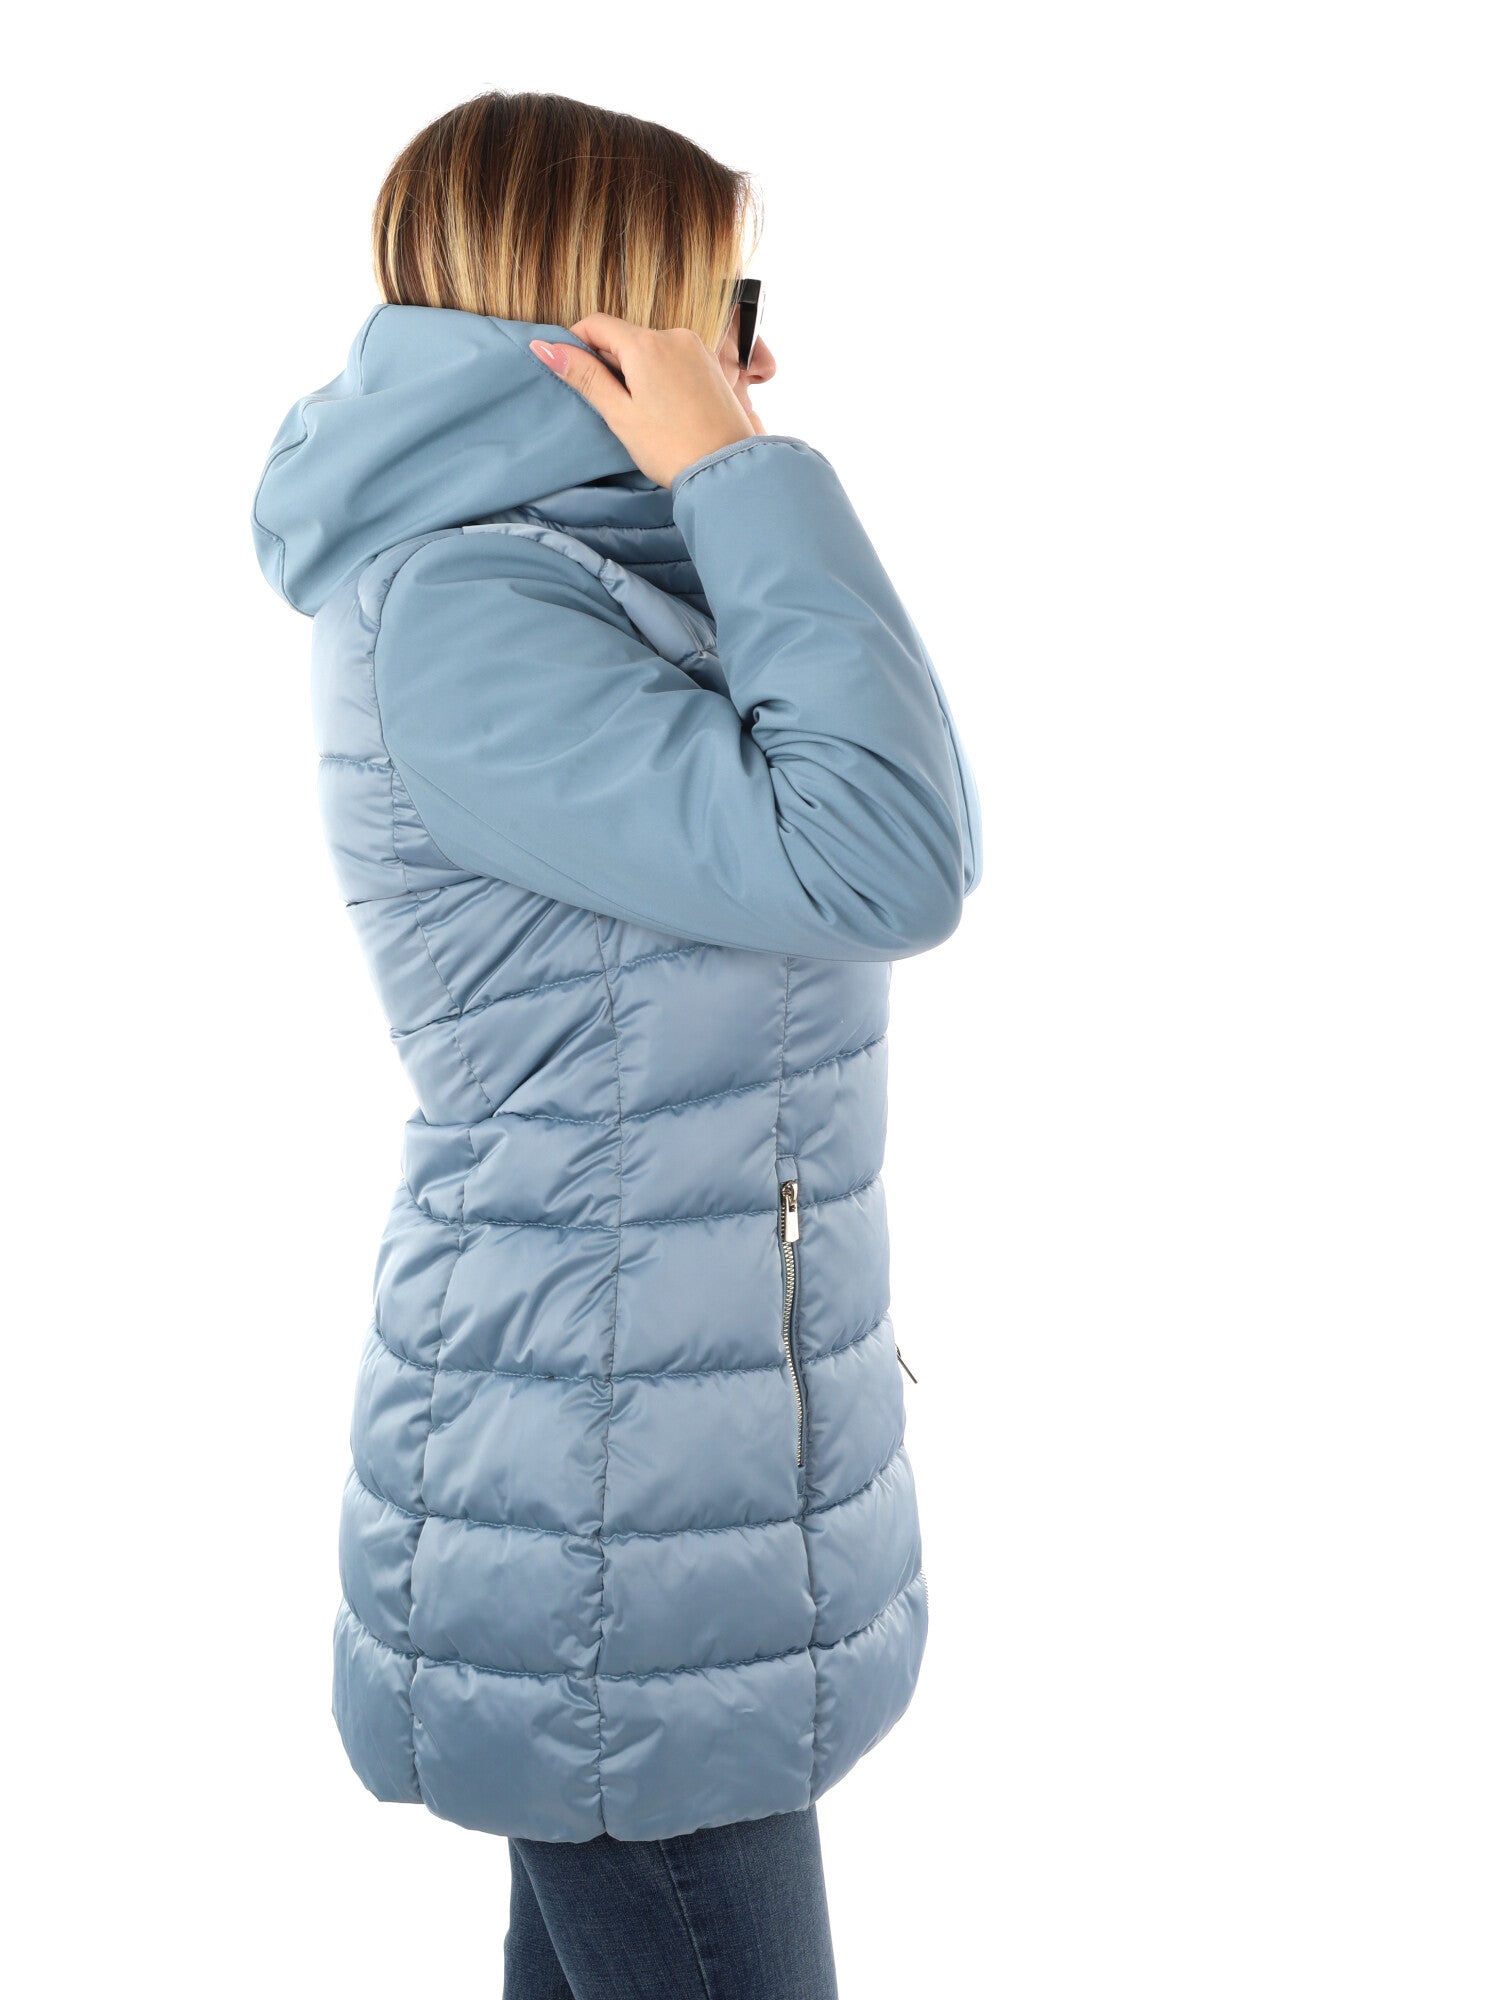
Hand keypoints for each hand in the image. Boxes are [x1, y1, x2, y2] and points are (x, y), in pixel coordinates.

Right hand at [530, 315, 757, 487]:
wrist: (727, 469)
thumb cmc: (671, 448)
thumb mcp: (619, 414)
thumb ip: (584, 376)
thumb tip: (545, 347)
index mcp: (646, 344)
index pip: (597, 323)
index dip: (577, 342)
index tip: (572, 369)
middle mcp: (673, 335)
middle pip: (625, 336)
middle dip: (609, 361)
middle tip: (610, 403)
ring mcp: (696, 348)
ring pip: (650, 348)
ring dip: (635, 369)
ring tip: (641, 411)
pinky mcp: (711, 364)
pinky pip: (674, 358)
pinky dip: (660, 374)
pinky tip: (664, 407)